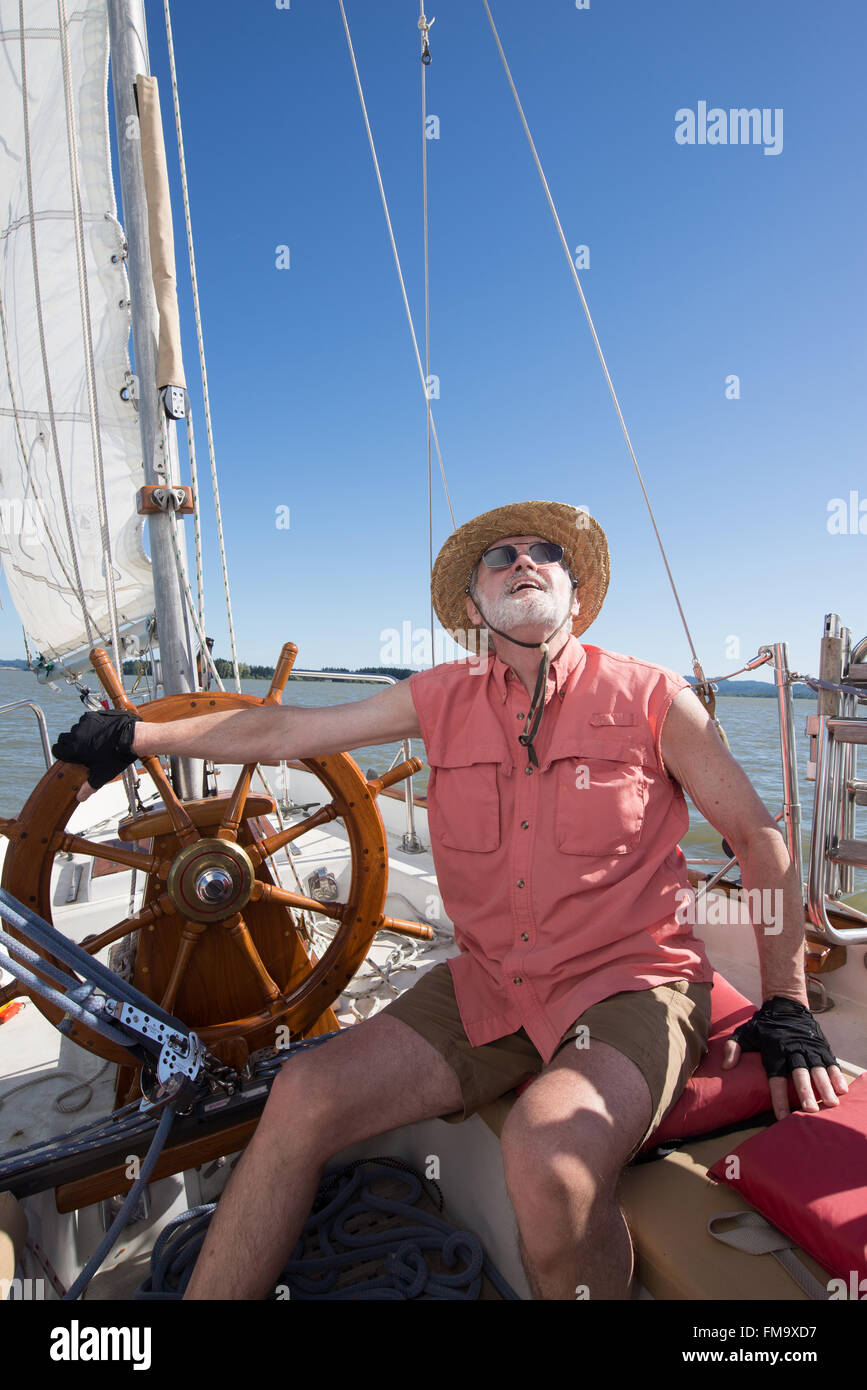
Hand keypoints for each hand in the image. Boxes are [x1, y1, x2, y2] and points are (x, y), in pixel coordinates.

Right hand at [51, 709, 140, 797]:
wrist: (131, 738)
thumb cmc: (116, 757)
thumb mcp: (102, 775)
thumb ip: (88, 787)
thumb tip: (80, 798)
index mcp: (74, 748)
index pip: (57, 749)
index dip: (62, 754)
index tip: (70, 757)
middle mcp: (76, 734)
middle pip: (64, 738)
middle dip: (69, 744)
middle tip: (81, 750)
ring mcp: (84, 723)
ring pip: (75, 729)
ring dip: (81, 734)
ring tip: (94, 742)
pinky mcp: (93, 715)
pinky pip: (85, 720)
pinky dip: (90, 725)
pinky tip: (100, 732)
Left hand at [722, 995, 848, 1119]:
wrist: (786, 1004)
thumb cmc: (763, 1025)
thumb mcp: (744, 1033)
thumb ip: (733, 1048)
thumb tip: (725, 1066)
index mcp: (774, 1050)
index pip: (775, 1077)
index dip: (778, 1098)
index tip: (782, 1117)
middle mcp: (793, 1050)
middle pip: (799, 1074)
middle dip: (805, 1093)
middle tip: (810, 1111)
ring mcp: (809, 1048)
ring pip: (818, 1070)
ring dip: (825, 1087)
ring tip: (830, 1104)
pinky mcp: (821, 1046)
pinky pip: (830, 1063)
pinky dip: (836, 1076)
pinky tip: (841, 1090)